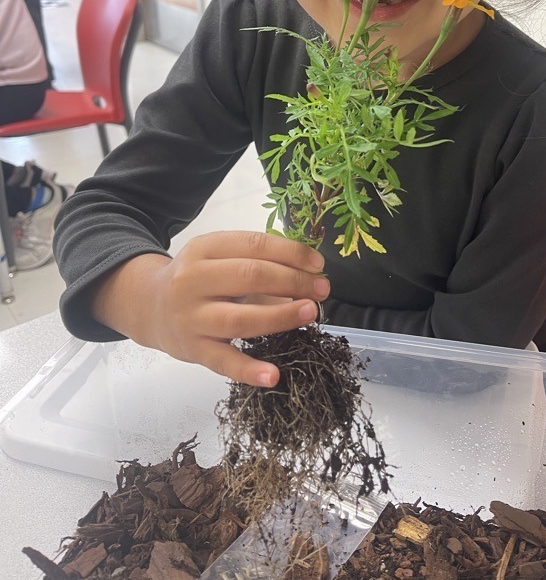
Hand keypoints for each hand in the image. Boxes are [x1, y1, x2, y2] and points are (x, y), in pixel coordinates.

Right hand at [91, 231, 329, 387]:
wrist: (149, 306)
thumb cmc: (197, 279)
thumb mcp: (219, 258)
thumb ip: (257, 262)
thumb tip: (308, 272)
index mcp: (204, 248)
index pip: (255, 244)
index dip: (291, 253)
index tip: (318, 263)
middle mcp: (193, 279)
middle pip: (251, 276)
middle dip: (293, 282)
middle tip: (322, 289)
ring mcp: (191, 317)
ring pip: (240, 318)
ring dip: (280, 316)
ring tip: (310, 313)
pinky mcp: (192, 350)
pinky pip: (223, 362)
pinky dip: (249, 370)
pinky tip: (274, 375)